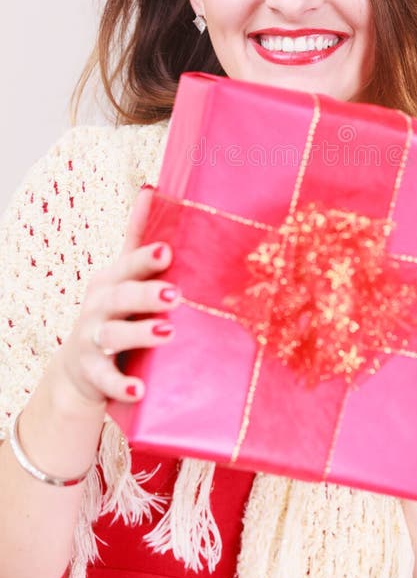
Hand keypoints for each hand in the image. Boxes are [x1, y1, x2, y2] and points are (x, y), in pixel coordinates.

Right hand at [51, 185, 179, 410]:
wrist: (80, 369)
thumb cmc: (113, 310)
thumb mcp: (122, 274)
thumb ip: (138, 236)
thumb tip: (151, 187)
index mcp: (111, 280)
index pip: (128, 265)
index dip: (146, 258)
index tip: (168, 251)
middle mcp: (99, 307)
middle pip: (120, 297)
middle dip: (146, 294)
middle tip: (176, 295)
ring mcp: (92, 340)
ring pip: (113, 335)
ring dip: (139, 333)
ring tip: (168, 333)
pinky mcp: (93, 374)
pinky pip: (106, 380)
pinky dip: (122, 385)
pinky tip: (140, 390)